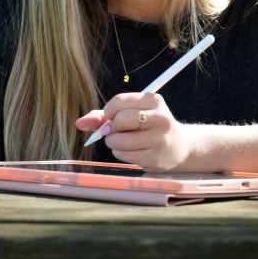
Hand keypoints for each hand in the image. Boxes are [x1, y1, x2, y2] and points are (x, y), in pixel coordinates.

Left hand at [74, 92, 190, 171]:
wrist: (179, 146)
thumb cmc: (148, 126)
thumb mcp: (132, 113)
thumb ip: (103, 116)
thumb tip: (78, 123)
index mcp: (154, 100)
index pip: (118, 101)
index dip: (108, 111)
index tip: (111, 117)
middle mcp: (160, 118)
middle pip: (119, 120)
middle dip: (111, 127)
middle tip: (116, 130)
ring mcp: (159, 139)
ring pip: (118, 140)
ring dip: (113, 142)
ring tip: (122, 141)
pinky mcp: (155, 158)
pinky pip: (124, 155)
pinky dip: (119, 152)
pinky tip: (130, 150)